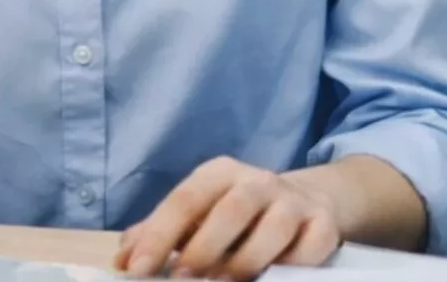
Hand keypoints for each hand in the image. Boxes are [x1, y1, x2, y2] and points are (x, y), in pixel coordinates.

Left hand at [115, 156, 341, 278]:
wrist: (304, 203)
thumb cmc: (236, 216)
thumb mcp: (198, 215)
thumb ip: (159, 235)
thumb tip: (123, 259)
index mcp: (219, 175)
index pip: (185, 199)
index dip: (159, 236)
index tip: (137, 270)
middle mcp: (258, 181)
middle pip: (232, 208)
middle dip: (204, 247)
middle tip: (185, 280)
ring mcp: (294, 202)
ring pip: (275, 226)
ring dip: (245, 261)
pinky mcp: (323, 225)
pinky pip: (310, 247)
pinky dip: (292, 265)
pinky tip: (273, 277)